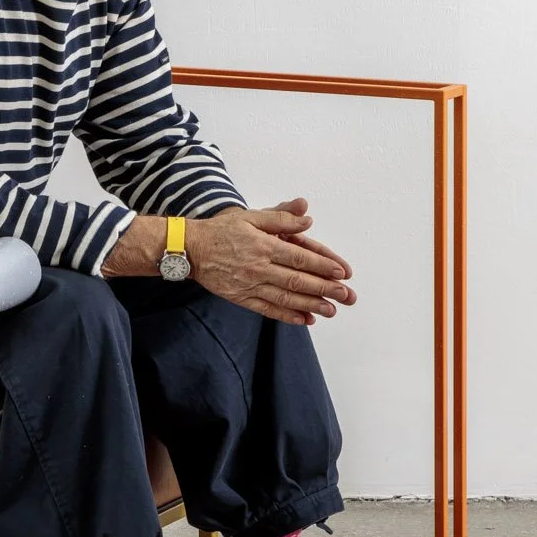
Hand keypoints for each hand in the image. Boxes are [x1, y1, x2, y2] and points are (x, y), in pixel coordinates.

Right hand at [190, 200, 356, 325]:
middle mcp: (258, 268)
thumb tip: (306, 218)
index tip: (342, 272)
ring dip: (311, 305)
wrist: (190, 249)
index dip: (323, 265)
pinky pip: (267, 309)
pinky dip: (287, 316)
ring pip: (285, 298)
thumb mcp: (250, 217)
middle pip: (297, 280)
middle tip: (346, 295)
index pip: (300, 258)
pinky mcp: (241, 297)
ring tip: (331, 310)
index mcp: (263, 246)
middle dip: (325, 289)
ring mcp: (249, 285)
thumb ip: (280, 218)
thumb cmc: (221, 231)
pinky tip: (304, 320)